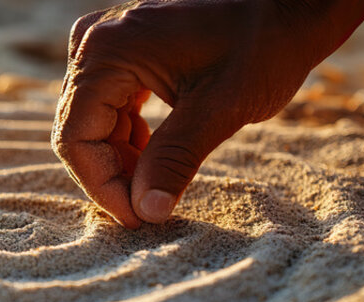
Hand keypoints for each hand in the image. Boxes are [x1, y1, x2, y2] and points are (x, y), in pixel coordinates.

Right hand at [52, 0, 363, 227]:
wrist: (288, 8)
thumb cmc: (262, 46)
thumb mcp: (219, 110)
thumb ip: (174, 161)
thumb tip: (146, 213)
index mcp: (109, 52)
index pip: (75, 137)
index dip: (102, 186)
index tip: (138, 219)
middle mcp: (95, 44)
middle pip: (79, 131)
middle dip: (112, 177)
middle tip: (150, 211)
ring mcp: (108, 46)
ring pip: (92, 123)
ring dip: (121, 162)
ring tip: (159, 186)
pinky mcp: (125, 54)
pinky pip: (109, 107)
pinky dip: (130, 140)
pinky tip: (159, 157)